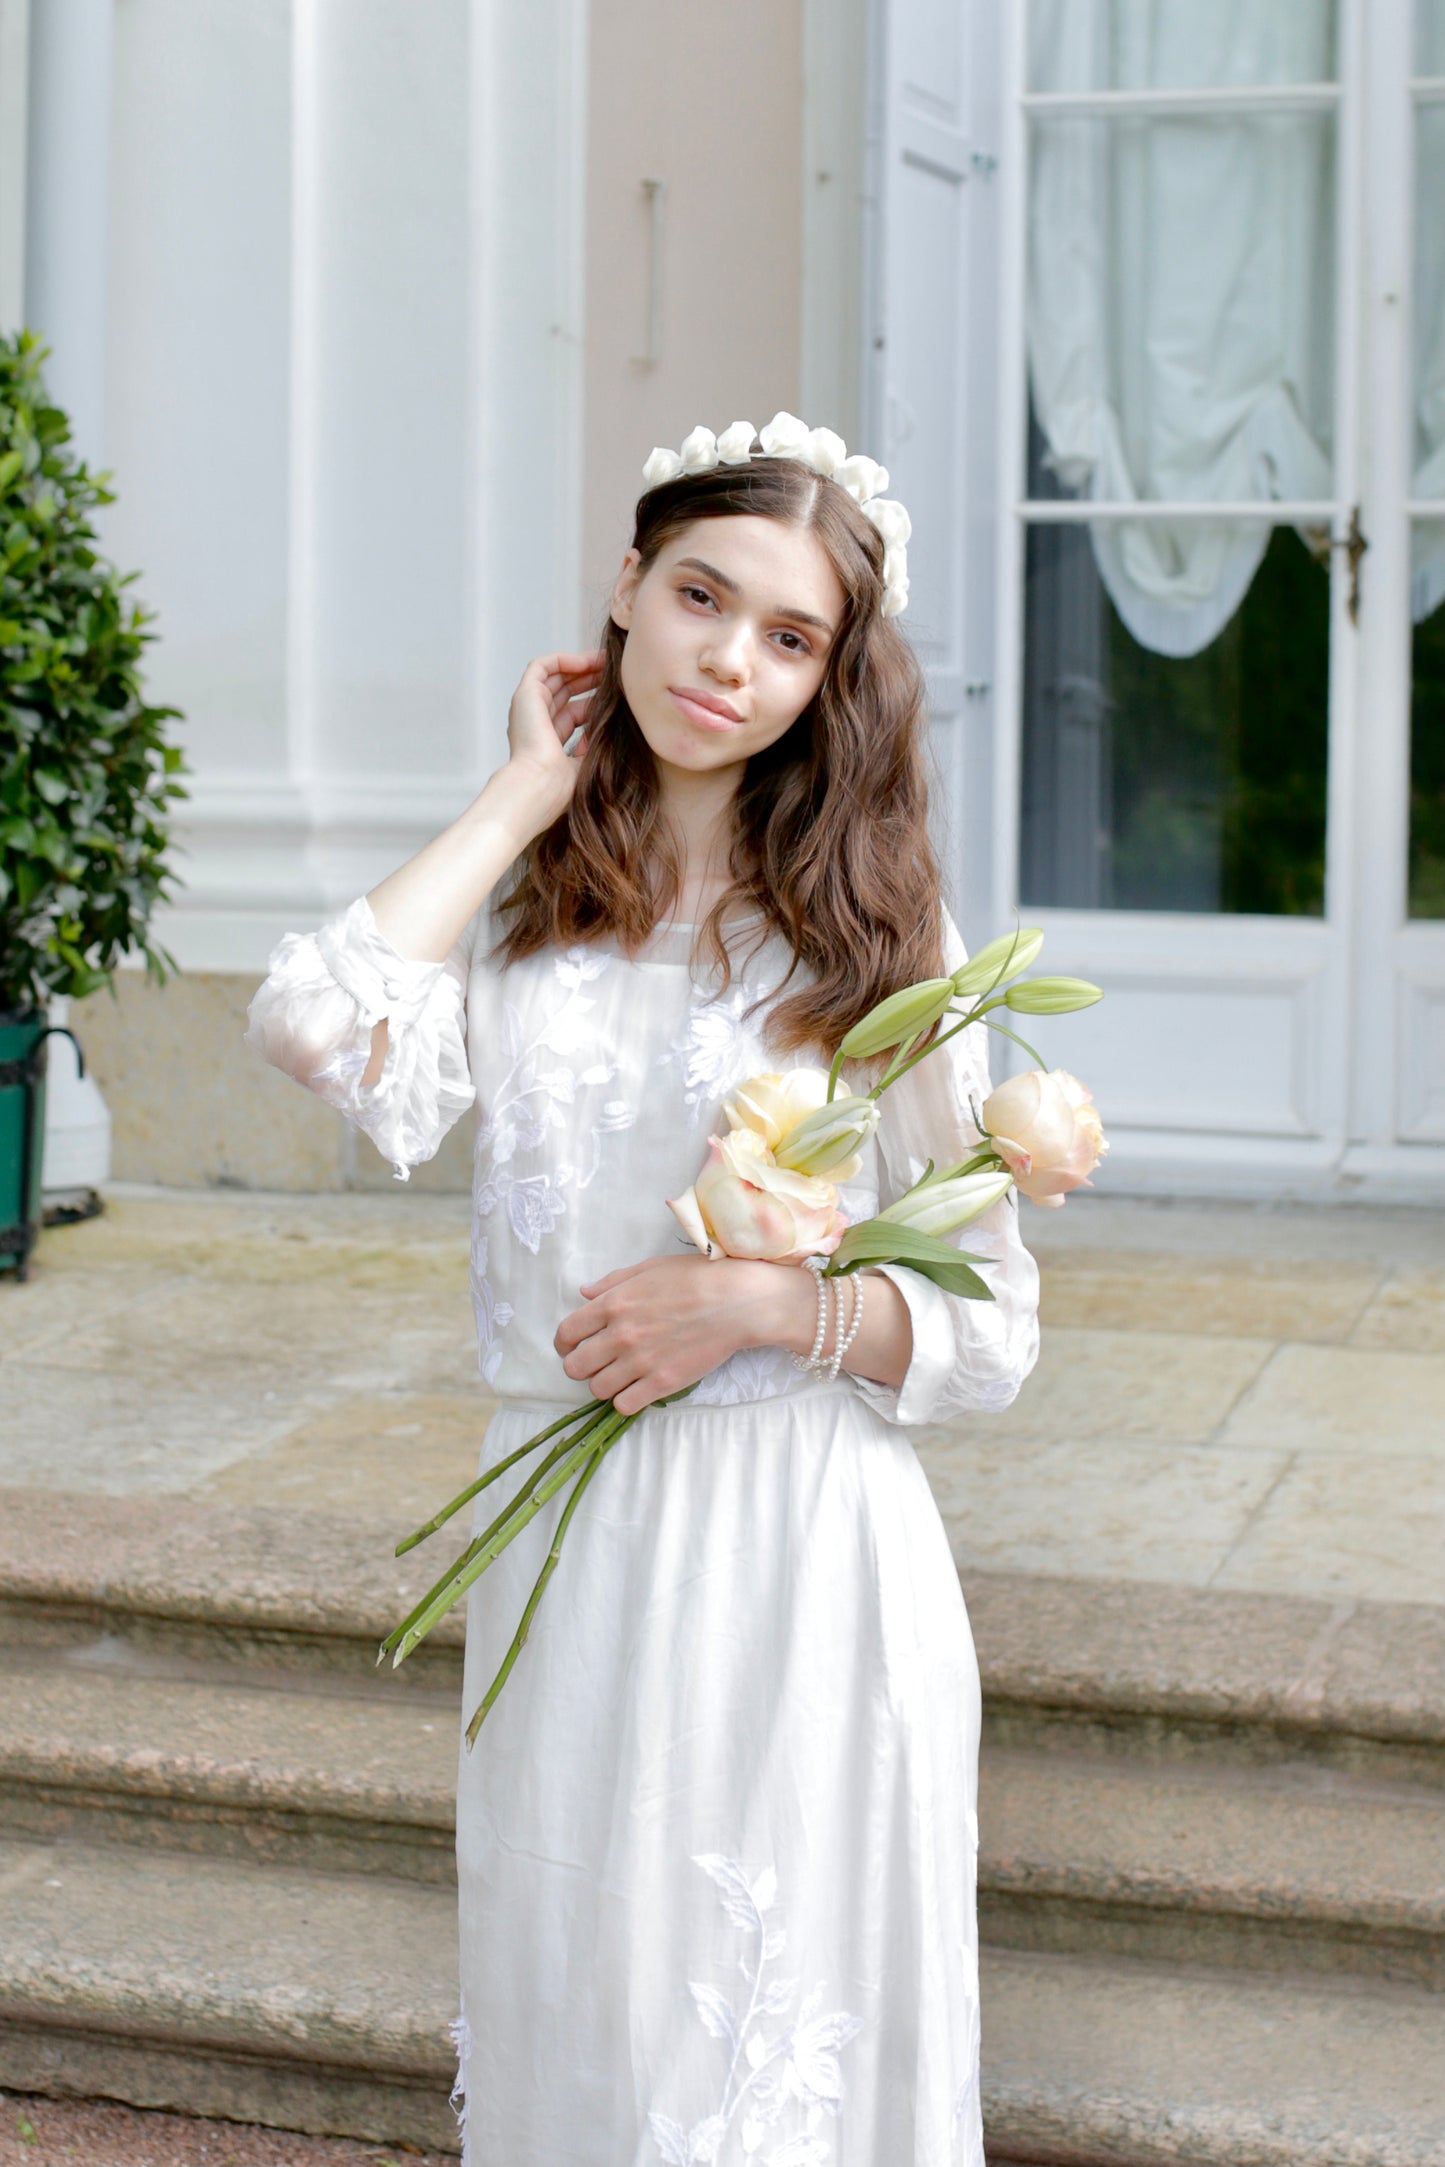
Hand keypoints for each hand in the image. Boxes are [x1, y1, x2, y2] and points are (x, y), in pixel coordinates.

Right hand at [505, 648, 605, 825]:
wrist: (541, 786)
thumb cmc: (564, 784)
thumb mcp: (589, 760)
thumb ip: (598, 741)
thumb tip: (617, 724)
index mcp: (548, 741)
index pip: (574, 713)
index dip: (596, 701)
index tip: (619, 694)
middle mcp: (535, 723)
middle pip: (565, 691)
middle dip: (591, 678)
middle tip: (616, 671)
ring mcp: (528, 708)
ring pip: (555, 676)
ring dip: (581, 665)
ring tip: (606, 661)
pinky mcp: (524, 695)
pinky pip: (542, 666)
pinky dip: (564, 660)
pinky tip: (588, 662)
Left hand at [553, 1253, 782, 1415]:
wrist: (737, 1302)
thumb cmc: (696, 1278)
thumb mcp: (650, 1268)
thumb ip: (613, 1282)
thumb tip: (584, 1293)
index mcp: (613, 1304)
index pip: (566, 1334)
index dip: (564, 1345)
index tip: (571, 1348)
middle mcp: (620, 1335)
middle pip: (574, 1367)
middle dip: (581, 1367)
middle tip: (597, 1363)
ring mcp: (640, 1362)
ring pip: (597, 1389)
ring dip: (604, 1384)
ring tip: (620, 1376)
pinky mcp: (662, 1383)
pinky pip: (624, 1405)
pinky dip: (625, 1400)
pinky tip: (637, 1388)